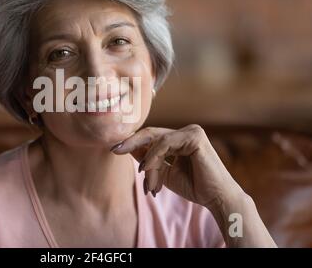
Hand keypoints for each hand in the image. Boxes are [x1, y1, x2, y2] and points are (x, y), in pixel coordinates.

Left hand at [111, 124, 243, 207]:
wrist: (215, 198)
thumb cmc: (193, 186)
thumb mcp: (164, 172)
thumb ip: (149, 160)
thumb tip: (127, 149)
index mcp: (179, 139)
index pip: (151, 136)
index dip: (133, 142)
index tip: (115, 149)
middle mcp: (186, 131)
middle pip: (151, 133)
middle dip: (131, 142)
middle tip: (115, 150)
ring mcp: (192, 131)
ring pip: (157, 141)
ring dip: (148, 162)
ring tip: (148, 180)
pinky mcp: (195, 136)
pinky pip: (165, 143)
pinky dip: (153, 156)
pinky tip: (147, 168)